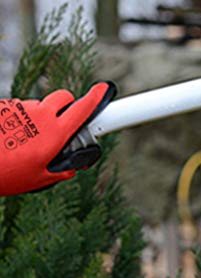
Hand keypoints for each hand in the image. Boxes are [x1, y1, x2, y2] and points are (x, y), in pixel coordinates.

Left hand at [0, 81, 115, 195]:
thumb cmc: (6, 174)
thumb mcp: (40, 179)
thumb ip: (62, 171)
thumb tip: (72, 168)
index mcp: (55, 133)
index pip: (82, 109)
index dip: (96, 97)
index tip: (104, 88)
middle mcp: (40, 115)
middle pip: (64, 98)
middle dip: (69, 106)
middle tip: (65, 123)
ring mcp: (20, 108)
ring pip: (40, 105)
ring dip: (42, 117)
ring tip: (28, 140)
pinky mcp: (4, 106)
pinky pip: (20, 109)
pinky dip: (22, 120)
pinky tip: (11, 138)